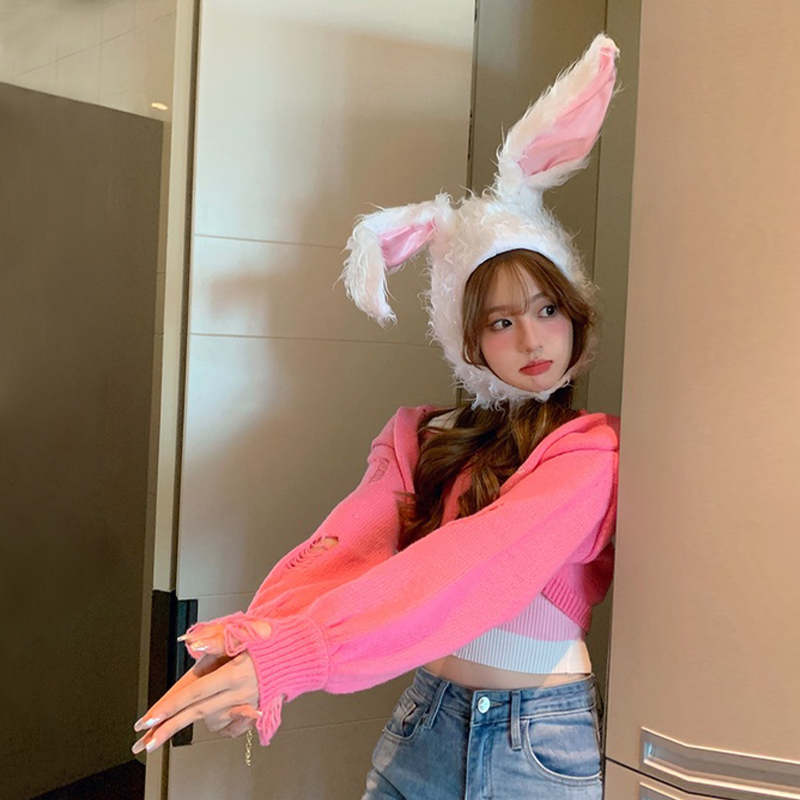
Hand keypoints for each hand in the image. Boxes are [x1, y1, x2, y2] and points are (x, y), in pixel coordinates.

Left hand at [132, 620, 269, 752]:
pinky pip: (230, 725)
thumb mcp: (246, 632)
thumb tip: (193, 643)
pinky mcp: (254, 709)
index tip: (151, 718)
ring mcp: (247, 703)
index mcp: (235, 673)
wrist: (300, 652)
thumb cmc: (272, 639)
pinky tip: (209, 719)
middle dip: (171, 727)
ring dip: (194, 720)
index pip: (196, 693)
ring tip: (175, 721)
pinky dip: (219, 724)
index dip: (171, 706)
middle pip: (199, 713)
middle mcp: (240, 692)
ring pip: (212, 720)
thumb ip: (217, 638)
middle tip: (147, 741)